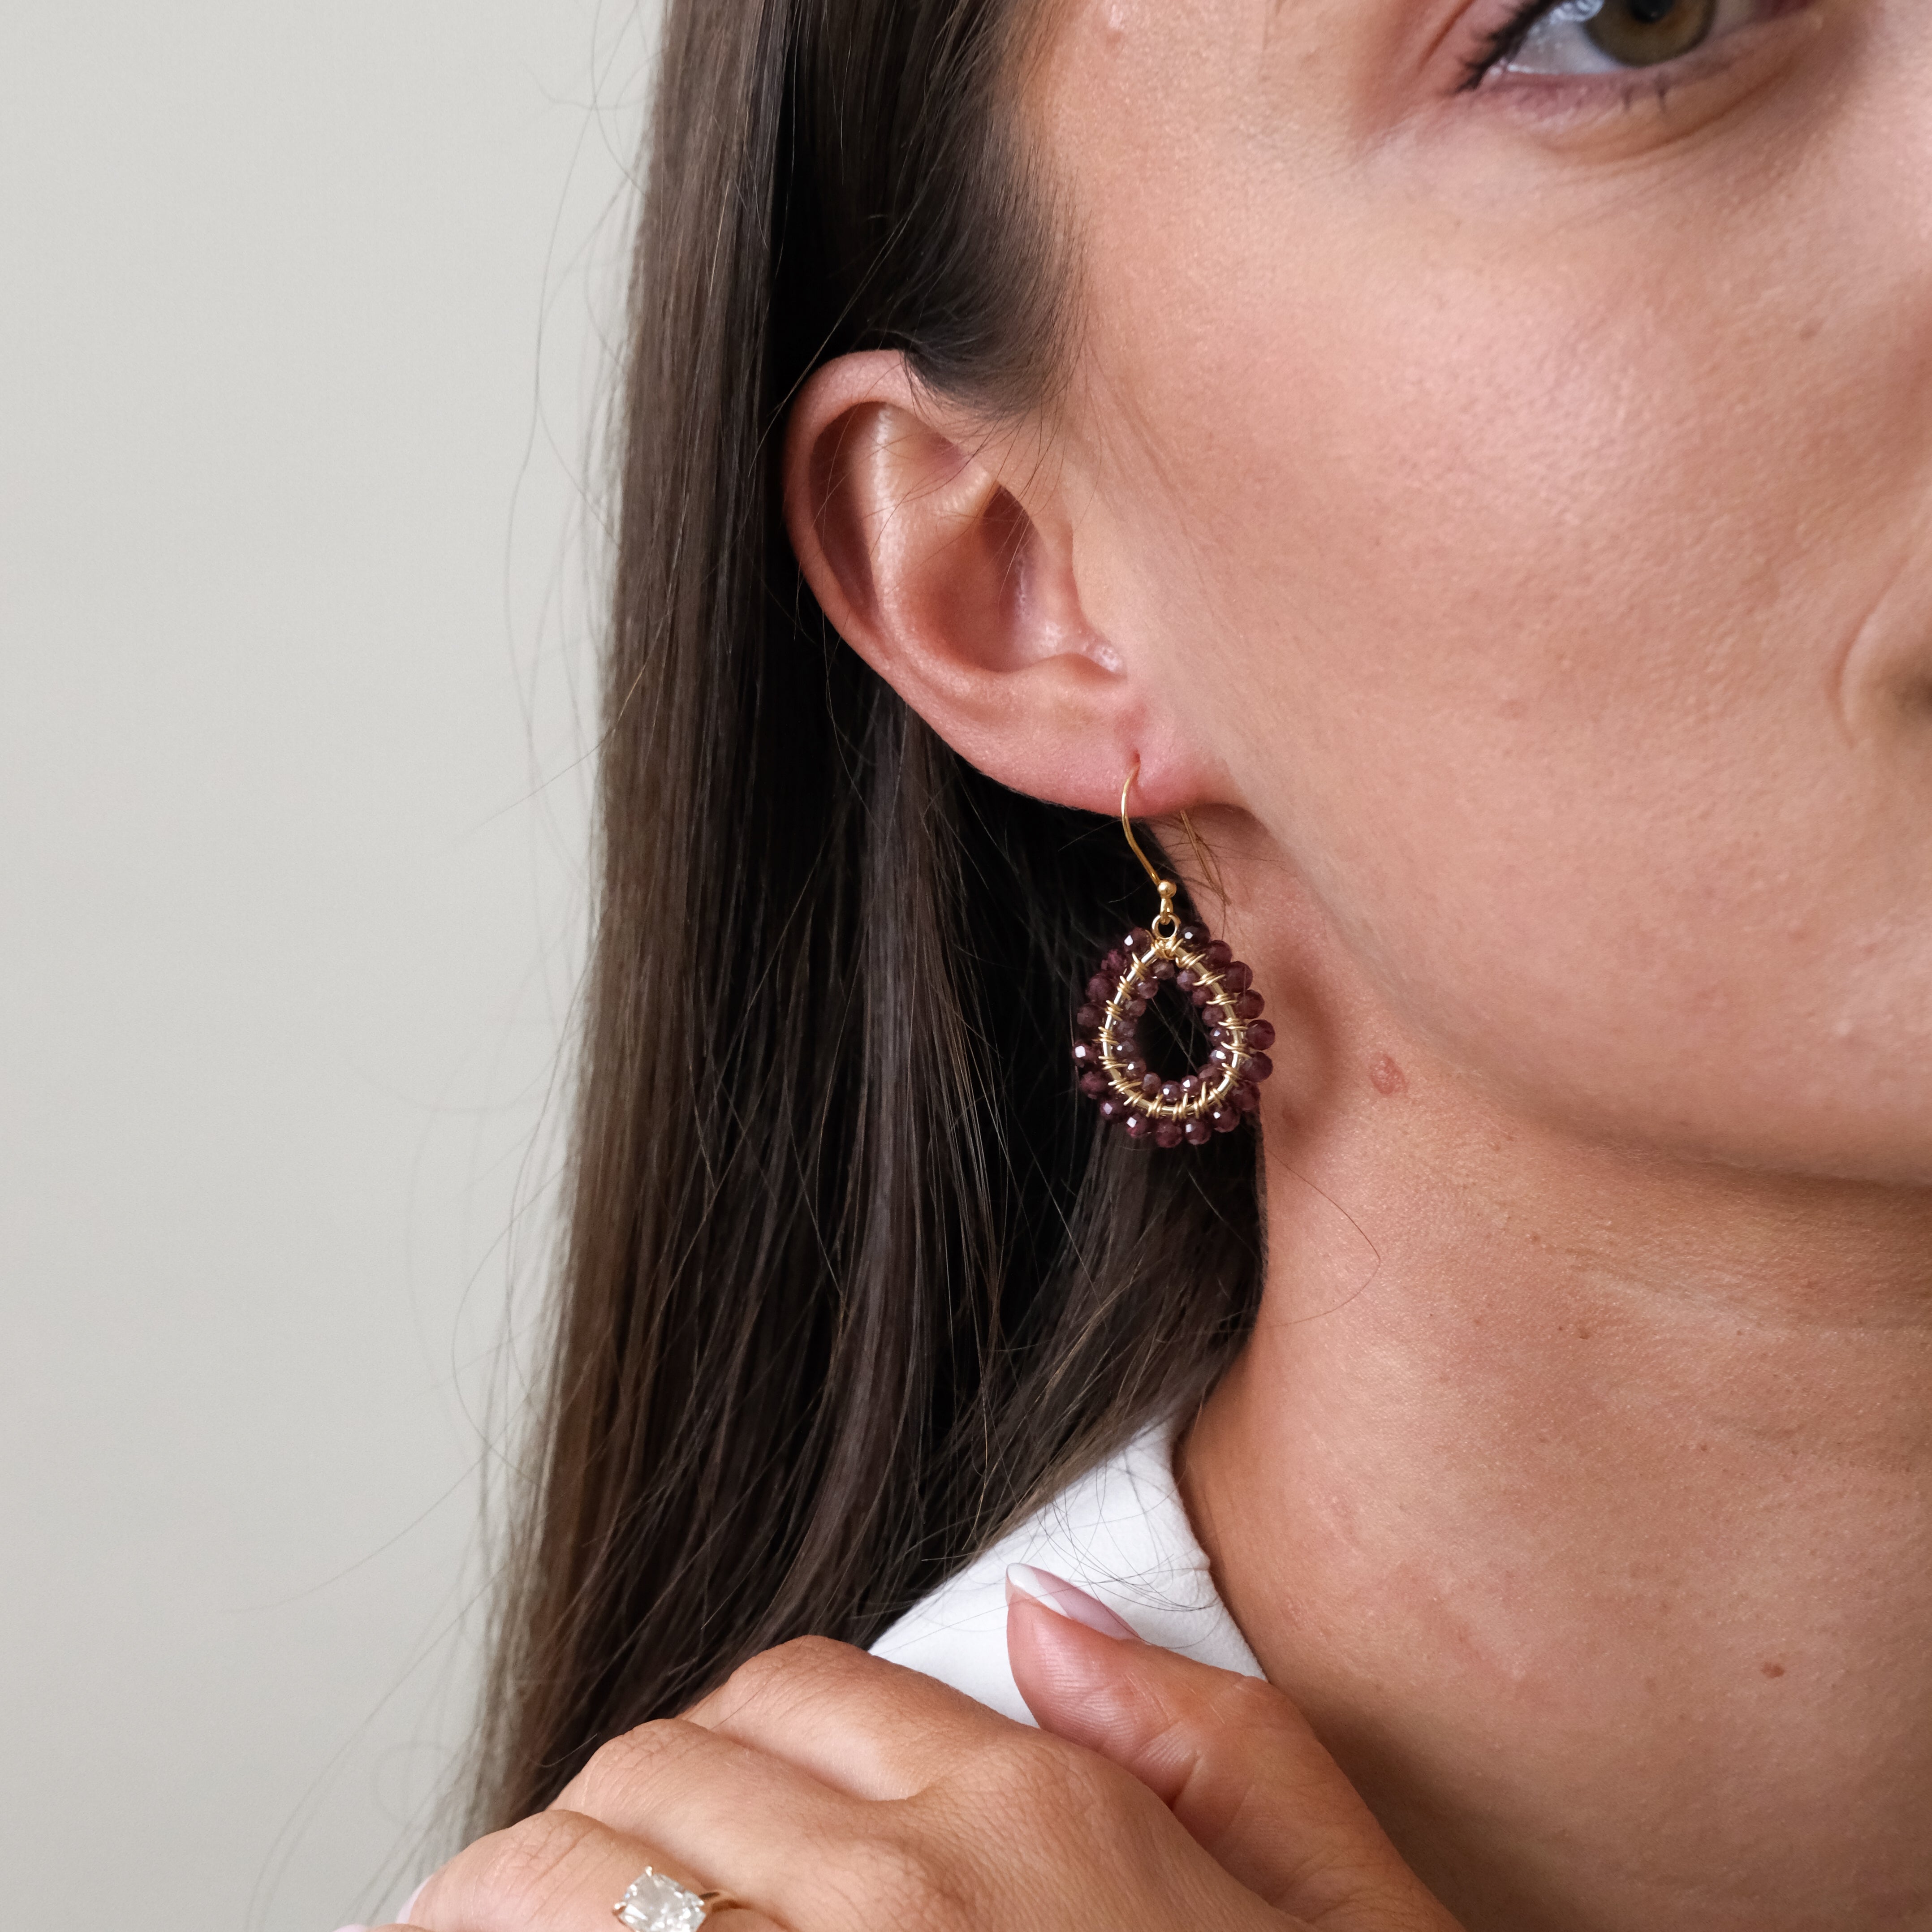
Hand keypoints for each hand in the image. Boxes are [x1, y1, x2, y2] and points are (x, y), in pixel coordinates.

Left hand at [380, 1573, 1457, 1931]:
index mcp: (1042, 1825)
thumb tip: (1051, 1621)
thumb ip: (1223, 1748)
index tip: (687, 1805)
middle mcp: (911, 1901)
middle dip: (596, 1820)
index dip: (721, 1744)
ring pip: (570, 1882)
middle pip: (656, 1778)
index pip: (793, 1695)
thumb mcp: (1359, 1922)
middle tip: (557, 1887)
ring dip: (496, 1904)